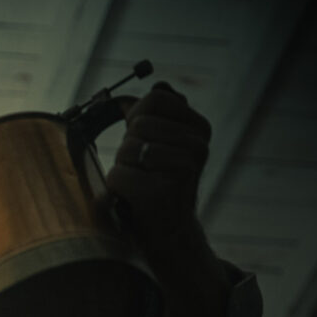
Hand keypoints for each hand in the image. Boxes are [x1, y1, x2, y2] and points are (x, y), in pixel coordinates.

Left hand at [106, 81, 211, 255]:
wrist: (168, 233)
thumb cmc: (157, 184)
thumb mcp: (163, 144)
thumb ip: (160, 113)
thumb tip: (159, 83)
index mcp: (200, 129)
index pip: (155, 98)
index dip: (136, 116)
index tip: (143, 137)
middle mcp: (198, 146)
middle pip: (137, 125)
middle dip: (128, 148)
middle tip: (143, 170)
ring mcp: (183, 169)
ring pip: (127, 149)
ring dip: (122, 168)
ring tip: (140, 184)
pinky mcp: (162, 193)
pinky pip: (119, 175)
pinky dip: (116, 188)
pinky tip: (134, 199)